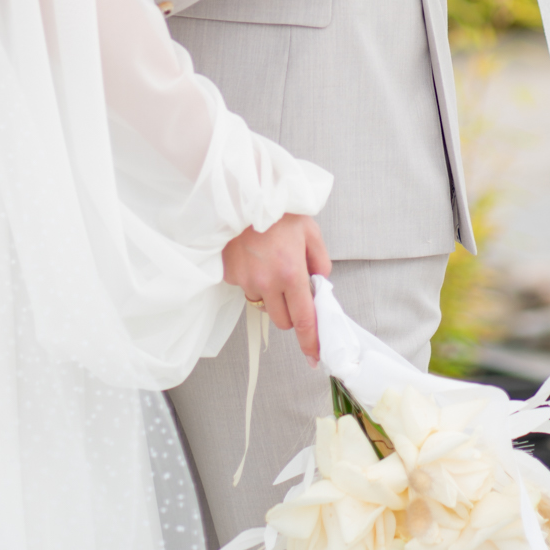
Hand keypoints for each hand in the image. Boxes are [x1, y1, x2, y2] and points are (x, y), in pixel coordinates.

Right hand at [222, 214, 331, 364]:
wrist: (241, 192)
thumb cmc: (278, 209)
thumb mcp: (310, 231)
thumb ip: (320, 262)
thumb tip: (318, 285)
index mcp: (290, 272)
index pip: (303, 319)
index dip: (310, 341)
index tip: (314, 356)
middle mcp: (266, 282)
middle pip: (282, 320)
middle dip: (291, 312)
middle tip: (292, 287)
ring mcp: (244, 280)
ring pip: (262, 305)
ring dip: (270, 294)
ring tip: (269, 262)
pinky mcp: (229, 275)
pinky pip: (245, 288)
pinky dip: (252, 280)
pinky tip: (253, 257)